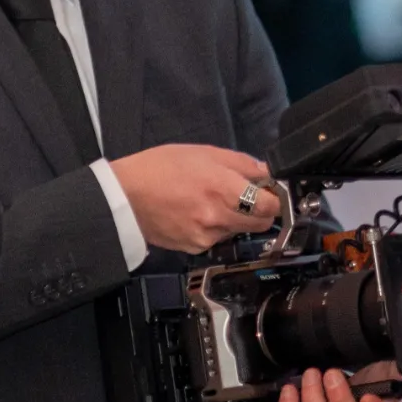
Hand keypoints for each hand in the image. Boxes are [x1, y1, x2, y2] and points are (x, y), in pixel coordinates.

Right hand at [110, 145, 280, 253]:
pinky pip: (218, 239)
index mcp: (223, 188)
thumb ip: (241, 164)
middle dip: (262, 210)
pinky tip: (199, 214)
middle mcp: (218, 216)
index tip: (273, 192)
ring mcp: (207, 236)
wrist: (124, 196)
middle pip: (262, 223)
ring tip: (215, 202)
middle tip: (248, 197)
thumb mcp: (203, 152)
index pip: (271, 205)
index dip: (276, 198)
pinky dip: (217, 229)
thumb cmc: (160, 168)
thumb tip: (268, 173)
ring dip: (238, 219)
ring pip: (240, 231)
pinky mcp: (195, 248)